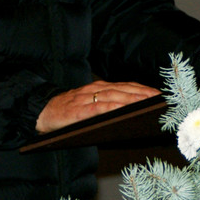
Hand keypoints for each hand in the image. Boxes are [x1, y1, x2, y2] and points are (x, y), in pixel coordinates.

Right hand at [35, 80, 160, 133]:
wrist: (41, 111)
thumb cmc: (68, 111)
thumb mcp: (89, 104)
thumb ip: (106, 105)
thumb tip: (129, 113)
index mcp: (98, 88)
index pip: (125, 86)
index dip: (142, 89)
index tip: (158, 94)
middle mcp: (94, 90)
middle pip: (122, 90)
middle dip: (141, 94)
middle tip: (157, 100)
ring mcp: (85, 99)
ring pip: (112, 97)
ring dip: (130, 99)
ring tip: (145, 104)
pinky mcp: (77, 111)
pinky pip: (96, 108)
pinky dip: (110, 108)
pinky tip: (121, 110)